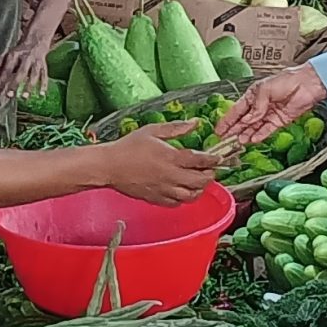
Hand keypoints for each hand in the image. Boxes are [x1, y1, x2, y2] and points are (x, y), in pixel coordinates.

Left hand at [0, 39, 52, 96]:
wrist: (36, 41)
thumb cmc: (19, 52)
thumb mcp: (8, 55)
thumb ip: (0, 66)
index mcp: (14, 55)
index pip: (7, 70)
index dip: (1, 81)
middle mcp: (26, 57)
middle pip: (21, 72)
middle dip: (15, 84)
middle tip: (9, 95)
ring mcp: (36, 62)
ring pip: (34, 75)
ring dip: (29, 87)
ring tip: (24, 97)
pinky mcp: (43, 65)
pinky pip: (44, 75)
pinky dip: (43, 85)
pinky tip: (41, 94)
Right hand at [98, 123, 222, 204]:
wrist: (109, 166)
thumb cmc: (129, 146)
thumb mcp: (153, 131)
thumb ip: (176, 128)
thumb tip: (195, 122)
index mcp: (171, 157)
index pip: (201, 161)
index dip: (213, 160)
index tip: (217, 158)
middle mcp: (171, 176)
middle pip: (201, 181)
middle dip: (209, 175)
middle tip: (209, 170)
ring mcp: (164, 190)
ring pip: (192, 195)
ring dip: (199, 189)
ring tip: (198, 181)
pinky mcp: (157, 199)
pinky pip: (177, 203)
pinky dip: (184, 198)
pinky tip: (183, 190)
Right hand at [216, 65, 326, 147]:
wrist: (308, 84)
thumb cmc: (287, 80)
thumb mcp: (265, 88)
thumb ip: (256, 105)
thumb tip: (249, 119)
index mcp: (253, 95)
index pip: (237, 110)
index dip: (227, 120)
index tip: (219, 130)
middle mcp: (259, 106)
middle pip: (243, 121)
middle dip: (234, 131)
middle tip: (225, 141)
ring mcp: (269, 115)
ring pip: (253, 127)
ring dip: (245, 135)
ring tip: (237, 143)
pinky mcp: (279, 121)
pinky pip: (266, 130)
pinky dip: (259, 135)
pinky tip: (252, 140)